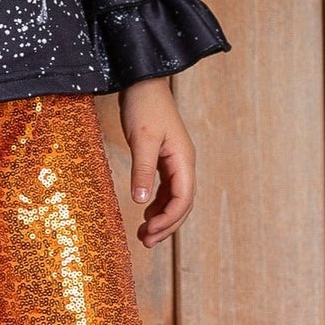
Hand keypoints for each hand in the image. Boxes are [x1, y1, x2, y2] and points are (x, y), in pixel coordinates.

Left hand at [117, 78, 194, 248]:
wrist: (142, 83)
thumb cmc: (144, 107)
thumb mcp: (141, 139)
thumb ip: (142, 170)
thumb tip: (141, 203)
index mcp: (183, 160)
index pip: (183, 199)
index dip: (169, 220)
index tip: (150, 233)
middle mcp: (183, 163)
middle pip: (182, 203)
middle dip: (166, 225)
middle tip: (146, 242)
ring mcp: (175, 162)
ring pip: (174, 198)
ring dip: (161, 217)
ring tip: (143, 234)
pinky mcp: (164, 159)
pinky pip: (165, 189)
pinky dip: (156, 204)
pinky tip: (144, 213)